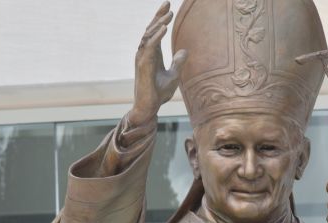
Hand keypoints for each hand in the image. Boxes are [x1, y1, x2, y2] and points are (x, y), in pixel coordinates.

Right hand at [129, 1, 187, 125]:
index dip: (160, 19)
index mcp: (152, 54)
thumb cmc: (159, 93)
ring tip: (169, 15)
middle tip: (167, 3)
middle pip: (151, 29)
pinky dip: (156, 37)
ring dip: (159, 24)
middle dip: (159, 16)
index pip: (155, 32)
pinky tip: (163, 28)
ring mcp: (142, 58)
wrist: (150, 106)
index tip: (168, 7)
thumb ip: (178, 62)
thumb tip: (185, 50)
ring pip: (149, 36)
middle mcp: (145, 53)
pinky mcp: (142, 64)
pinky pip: (149, 47)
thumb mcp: (174, 75)